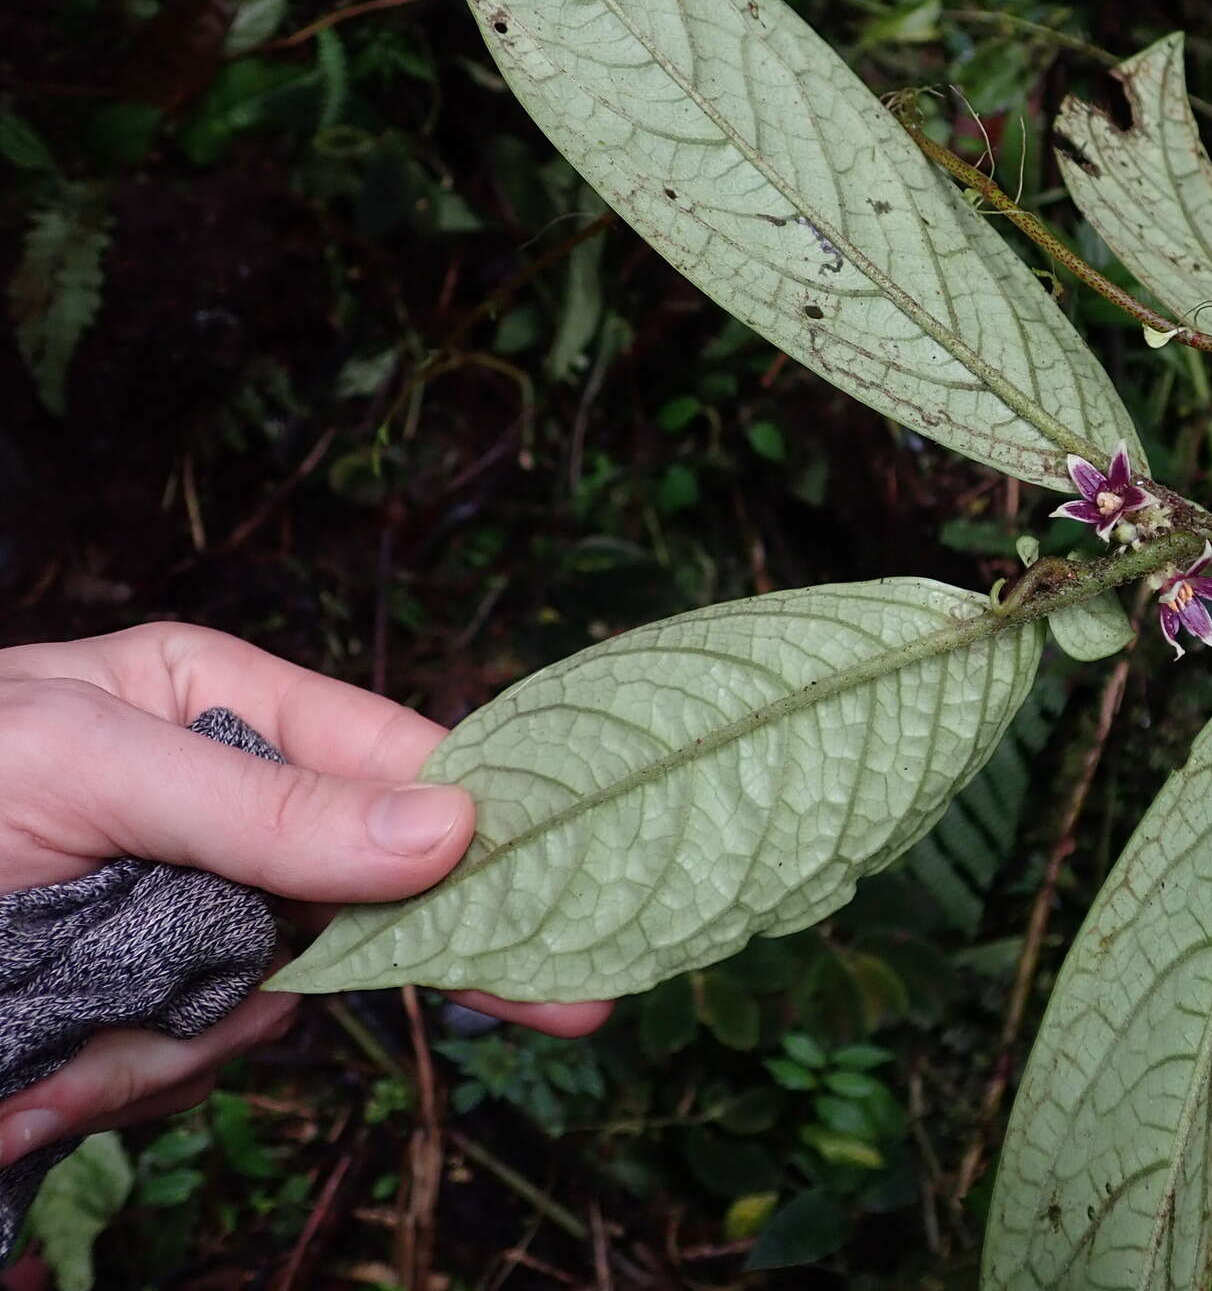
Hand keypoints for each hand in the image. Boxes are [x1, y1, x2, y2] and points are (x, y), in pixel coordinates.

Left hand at [0, 624, 610, 1170]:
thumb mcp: (85, 766)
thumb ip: (263, 805)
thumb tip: (447, 830)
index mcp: (224, 704)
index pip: (399, 758)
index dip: (499, 823)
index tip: (582, 888)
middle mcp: (222, 807)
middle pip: (360, 894)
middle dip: (367, 959)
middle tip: (557, 1013)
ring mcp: (179, 913)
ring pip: (271, 996)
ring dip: (178, 1036)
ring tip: (58, 1041)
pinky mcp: (126, 1007)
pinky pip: (185, 1059)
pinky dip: (112, 1082)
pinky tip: (32, 1078)